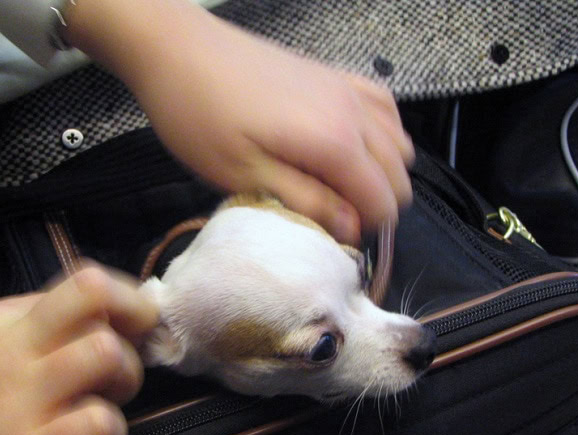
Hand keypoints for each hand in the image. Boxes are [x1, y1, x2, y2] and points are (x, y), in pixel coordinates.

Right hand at [0, 263, 157, 434]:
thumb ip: (38, 335)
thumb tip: (109, 326)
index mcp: (0, 320)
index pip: (83, 280)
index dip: (123, 302)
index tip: (130, 331)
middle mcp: (10, 348)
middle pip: (96, 293)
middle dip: (136, 319)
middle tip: (131, 356)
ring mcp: (19, 398)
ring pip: (107, 353)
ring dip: (127, 379)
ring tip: (108, 403)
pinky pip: (101, 422)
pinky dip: (115, 432)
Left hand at [66, 0, 414, 246]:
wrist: (179, 50)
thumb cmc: (200, 118)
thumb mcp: (243, 175)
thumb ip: (304, 202)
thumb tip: (350, 228)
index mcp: (334, 142)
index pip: (382, 200)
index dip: (365, 230)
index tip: (334, 241)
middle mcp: (354, 113)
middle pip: (397, 173)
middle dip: (377, 205)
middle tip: (335, 221)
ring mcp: (348, 88)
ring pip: (398, 141)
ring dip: (382, 172)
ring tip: (343, 190)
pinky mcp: (335, 74)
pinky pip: (385, 107)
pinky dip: (383, 134)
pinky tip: (355, 147)